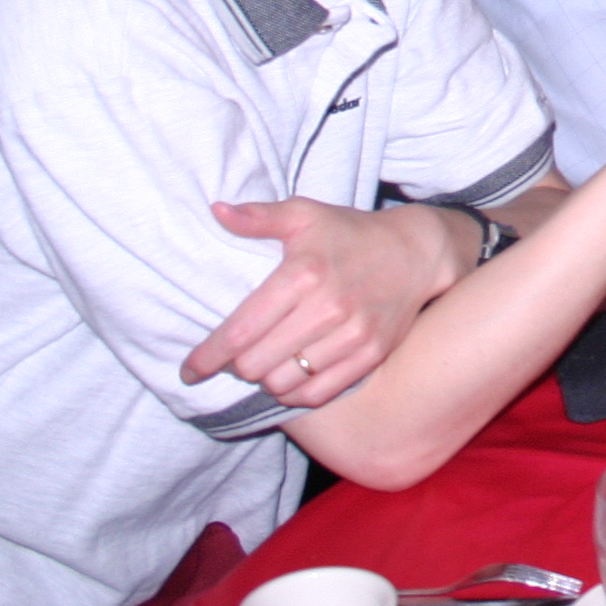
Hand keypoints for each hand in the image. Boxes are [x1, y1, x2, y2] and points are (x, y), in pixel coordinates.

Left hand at [180, 197, 469, 402]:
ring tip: (263, 364)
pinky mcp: (372, 355)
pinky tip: (288, 378)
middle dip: (236, 366)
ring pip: (284, 382)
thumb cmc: (350, 233)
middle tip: (234, 358)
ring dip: (266, 378)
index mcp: (304, 273)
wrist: (416, 251)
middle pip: (255, 364)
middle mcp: (329, 307)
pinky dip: (294, 392)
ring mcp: (353, 335)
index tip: (189, 370)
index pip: (240, 331)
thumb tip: (216, 211)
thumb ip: (259, 217)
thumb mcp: (305, 214)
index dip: (207, 357)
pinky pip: (317, 394)